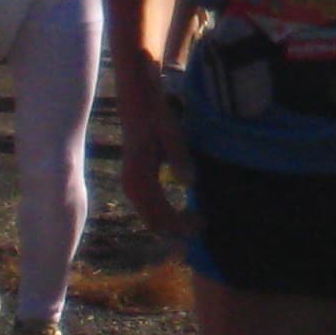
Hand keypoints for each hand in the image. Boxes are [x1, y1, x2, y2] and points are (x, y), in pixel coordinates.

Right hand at [116, 78, 194, 245]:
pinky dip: (165, 213)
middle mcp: (132, 185)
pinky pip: (150, 205)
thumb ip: (179, 157)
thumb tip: (190, 183)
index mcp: (139, 177)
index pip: (159, 212)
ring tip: (195, 224)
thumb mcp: (171, 133)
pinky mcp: (137, 181)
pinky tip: (181, 213)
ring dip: (171, 223)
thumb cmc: (156, 118)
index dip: (180, 223)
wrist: (137, 106)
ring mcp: (132, 185)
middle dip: (177, 228)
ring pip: (150, 215)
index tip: (201, 225)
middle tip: (202, 227)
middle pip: (153, 220)